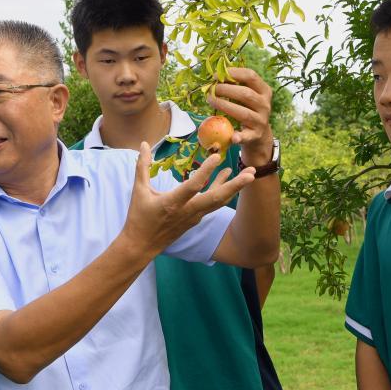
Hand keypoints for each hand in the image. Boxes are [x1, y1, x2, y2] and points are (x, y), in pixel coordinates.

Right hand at [122, 143, 254, 255]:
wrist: (142, 245)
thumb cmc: (139, 217)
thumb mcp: (139, 191)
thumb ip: (142, 166)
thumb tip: (145, 144)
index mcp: (172, 203)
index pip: (193, 186)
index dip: (206, 172)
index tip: (217, 157)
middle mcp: (188, 211)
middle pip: (217, 199)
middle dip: (235, 186)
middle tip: (252, 173)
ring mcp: (194, 217)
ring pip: (219, 202)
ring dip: (235, 188)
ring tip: (250, 174)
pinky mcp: (196, 219)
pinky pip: (213, 204)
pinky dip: (222, 191)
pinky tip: (227, 176)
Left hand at [206, 66, 274, 166]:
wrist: (259, 133)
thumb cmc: (248, 109)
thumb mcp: (248, 95)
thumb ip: (236, 85)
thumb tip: (216, 76)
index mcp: (264, 90)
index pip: (251, 76)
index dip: (233, 73)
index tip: (216, 75)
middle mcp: (265, 105)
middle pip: (246, 94)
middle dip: (225, 90)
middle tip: (211, 89)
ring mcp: (261, 121)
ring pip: (244, 113)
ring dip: (225, 106)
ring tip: (211, 101)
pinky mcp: (255, 135)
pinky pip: (247, 136)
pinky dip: (239, 136)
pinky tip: (232, 137)